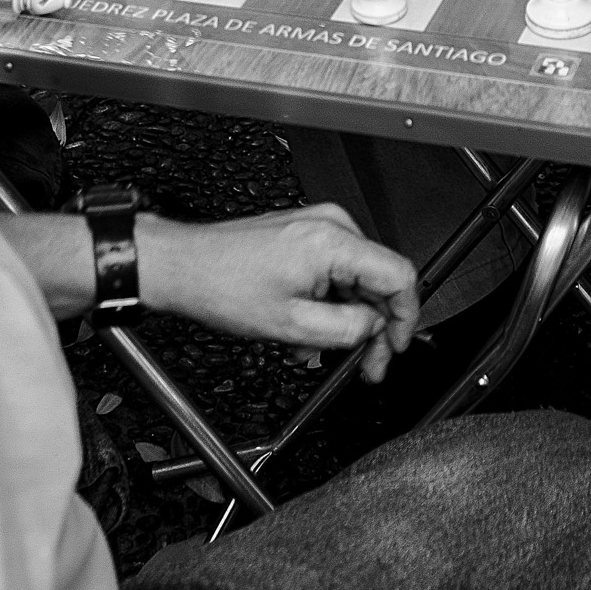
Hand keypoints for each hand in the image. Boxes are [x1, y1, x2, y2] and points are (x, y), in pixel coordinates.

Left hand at [145, 205, 418, 381]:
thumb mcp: (292, 325)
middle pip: (380, 278)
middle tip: (368, 365)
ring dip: (351, 318)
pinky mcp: (305, 233)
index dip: (406, 317)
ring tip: (329, 351)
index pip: (399, 275)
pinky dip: (333, 302)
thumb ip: (347, 329)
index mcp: (333, 241)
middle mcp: (332, 224)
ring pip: (358, 278)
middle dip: (376, 326)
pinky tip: (314, 329)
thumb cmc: (223, 286)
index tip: (397, 346)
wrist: (184, 266)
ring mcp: (318, 225)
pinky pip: (337, 270)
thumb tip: (375, 329)